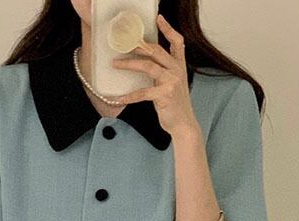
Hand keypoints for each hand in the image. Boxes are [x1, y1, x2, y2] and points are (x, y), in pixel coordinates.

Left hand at [111, 13, 198, 138]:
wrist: (184, 124)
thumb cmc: (174, 105)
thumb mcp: (171, 84)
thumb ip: (162, 72)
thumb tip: (143, 63)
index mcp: (179, 66)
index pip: (177, 42)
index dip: (168, 29)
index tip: (159, 18)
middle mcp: (177, 70)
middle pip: (156, 50)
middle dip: (137, 46)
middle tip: (123, 44)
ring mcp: (171, 82)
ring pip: (147, 66)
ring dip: (129, 64)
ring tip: (115, 64)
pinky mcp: (164, 95)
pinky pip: (142, 93)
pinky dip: (129, 96)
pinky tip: (119, 98)